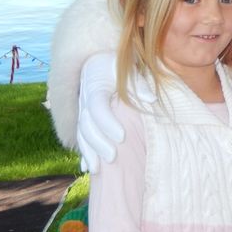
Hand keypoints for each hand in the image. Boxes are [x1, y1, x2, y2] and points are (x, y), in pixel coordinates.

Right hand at [76, 53, 154, 172]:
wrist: (97, 61)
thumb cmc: (117, 66)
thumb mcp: (128, 70)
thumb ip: (139, 84)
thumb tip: (151, 100)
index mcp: (95, 87)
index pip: (97, 108)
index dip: (107, 124)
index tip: (122, 137)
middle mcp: (84, 101)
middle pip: (86, 125)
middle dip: (98, 143)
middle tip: (113, 157)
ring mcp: (81, 110)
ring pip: (80, 134)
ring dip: (88, 152)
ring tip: (97, 170)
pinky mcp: (82, 118)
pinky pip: (80, 137)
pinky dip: (84, 152)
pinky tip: (88, 168)